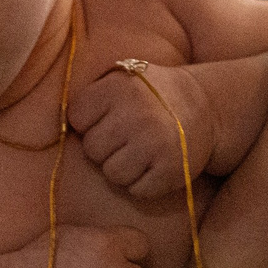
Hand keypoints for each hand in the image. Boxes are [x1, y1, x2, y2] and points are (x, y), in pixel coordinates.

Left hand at [68, 64, 206, 199]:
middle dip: (106, 148)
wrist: (206, 106)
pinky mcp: (170, 170)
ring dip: (123, 169)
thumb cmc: (153, 95)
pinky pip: (136, 190)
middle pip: (92, 150)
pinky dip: (143, 184)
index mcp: (118, 87)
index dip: (90, 122)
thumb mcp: (123, 77)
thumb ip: (93, 95)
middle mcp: (135, 114)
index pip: (77, 118)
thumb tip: (62, 125)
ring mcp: (154, 143)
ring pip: (112, 174)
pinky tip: (155, 165)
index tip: (109, 118)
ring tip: (140, 152)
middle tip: (127, 138)